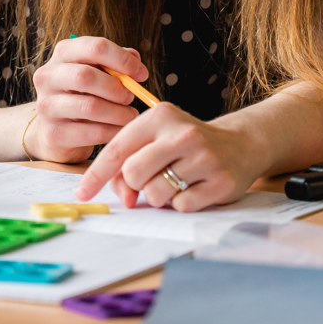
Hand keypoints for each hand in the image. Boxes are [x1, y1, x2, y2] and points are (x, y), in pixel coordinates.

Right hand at [24, 36, 146, 162]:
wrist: (58, 129)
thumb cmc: (84, 95)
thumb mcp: (98, 73)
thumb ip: (115, 63)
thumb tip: (135, 57)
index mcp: (62, 53)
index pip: (94, 47)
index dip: (123, 60)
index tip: (142, 74)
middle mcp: (47, 76)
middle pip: (85, 76)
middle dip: (116, 88)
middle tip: (131, 97)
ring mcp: (46, 105)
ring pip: (90, 107)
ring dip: (119, 113)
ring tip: (130, 116)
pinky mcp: (53, 133)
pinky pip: (92, 133)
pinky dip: (113, 132)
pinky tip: (120, 130)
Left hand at [75, 103, 261, 211]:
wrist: (241, 144)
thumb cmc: (186, 144)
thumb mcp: (156, 138)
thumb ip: (130, 161)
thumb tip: (124, 196)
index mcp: (159, 116)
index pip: (117, 149)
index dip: (96, 175)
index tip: (82, 193)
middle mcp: (182, 134)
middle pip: (133, 173)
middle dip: (134, 185)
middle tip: (147, 182)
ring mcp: (204, 158)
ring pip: (155, 194)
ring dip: (159, 196)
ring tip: (175, 181)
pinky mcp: (221, 182)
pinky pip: (181, 206)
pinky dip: (180, 204)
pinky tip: (193, 188)